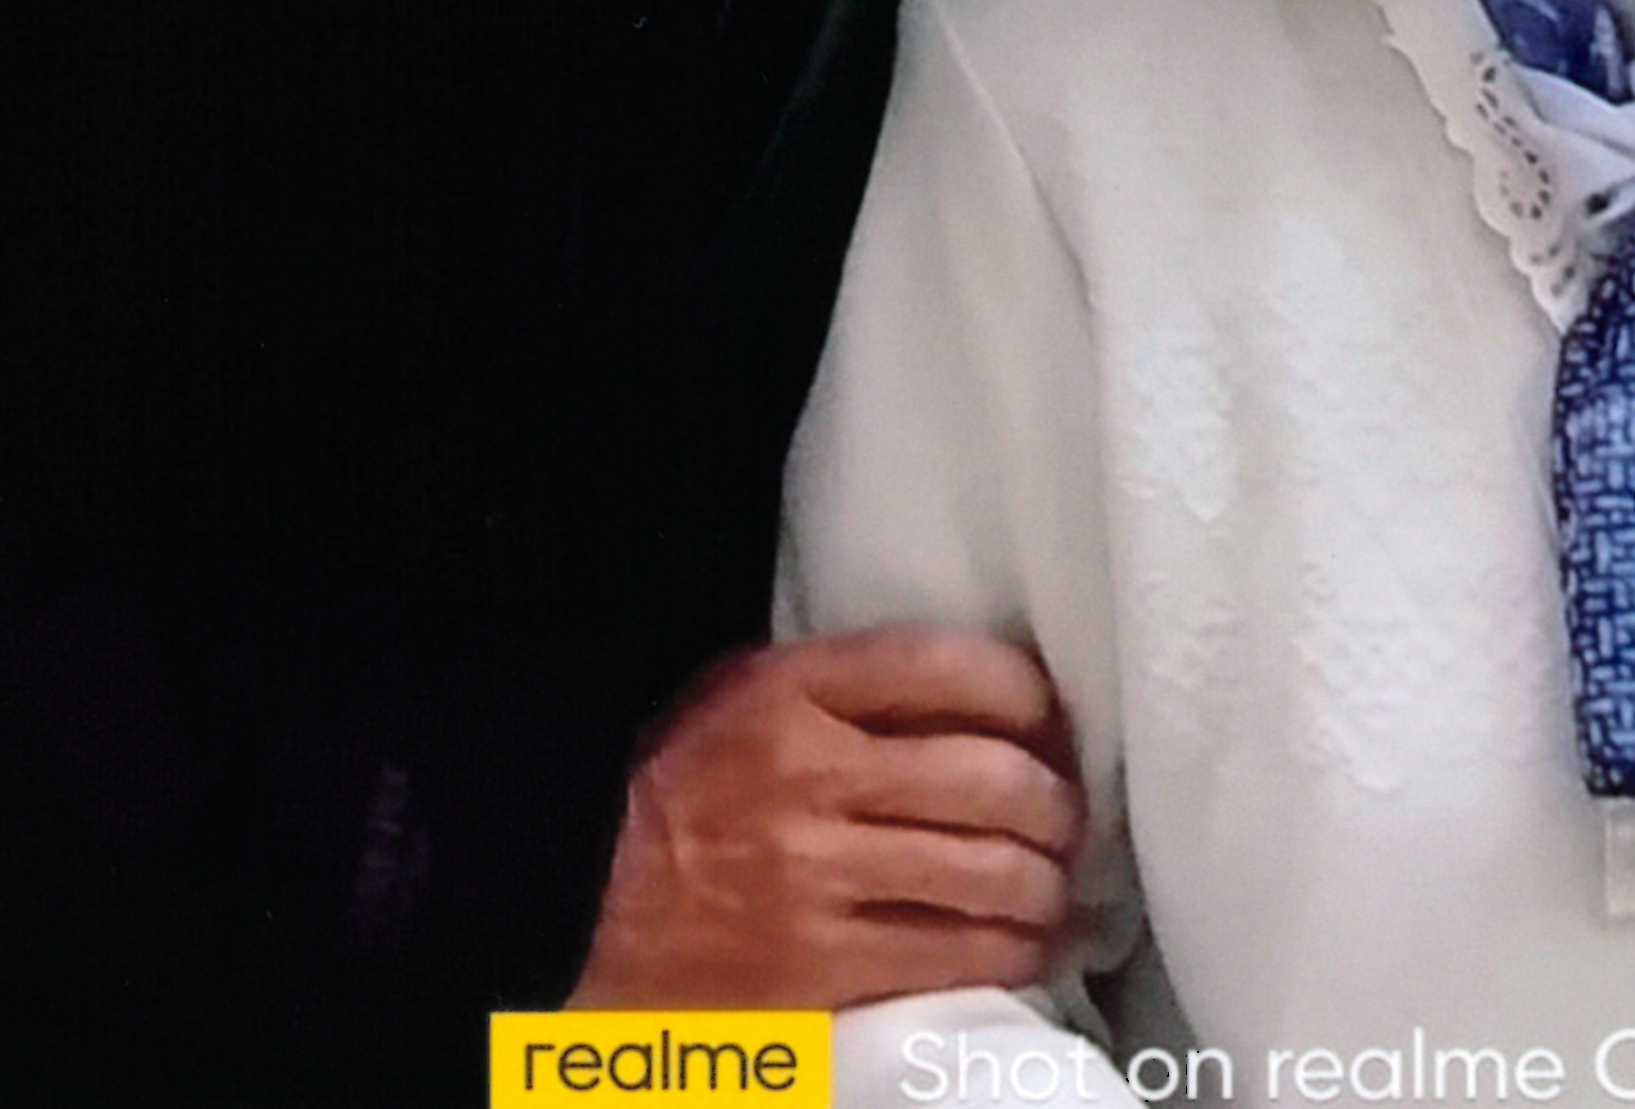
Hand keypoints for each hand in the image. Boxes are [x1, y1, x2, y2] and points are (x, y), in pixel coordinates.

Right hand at [566, 628, 1083, 1011]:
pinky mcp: (819, 966)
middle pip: (997, 780)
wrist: (564, 909)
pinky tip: (1024, 945)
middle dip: (1059, 805)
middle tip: (1071, 821)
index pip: (954, 669)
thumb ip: (842, 683)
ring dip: (1048, 887)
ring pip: (994, 875)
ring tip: (1056, 888)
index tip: (1048, 725)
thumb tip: (980, 692)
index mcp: (789, 692)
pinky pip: (958, 954)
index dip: (1030, 699)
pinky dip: (1013, 951)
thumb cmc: (666, 797)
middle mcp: (809, 776)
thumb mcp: (736, 699)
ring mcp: (815, 877)